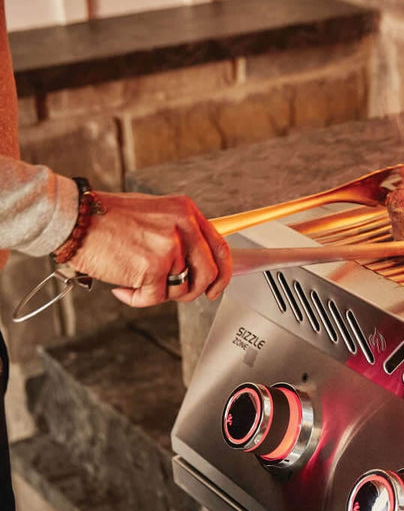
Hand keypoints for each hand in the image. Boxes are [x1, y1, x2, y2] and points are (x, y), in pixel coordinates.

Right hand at [67, 192, 231, 306]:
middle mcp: (183, 226)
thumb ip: (179, 234)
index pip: (220, 247)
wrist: (75, 218)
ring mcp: (169, 247)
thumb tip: (195, 264)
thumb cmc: (107, 218)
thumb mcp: (155, 214)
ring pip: (180, 288)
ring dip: (158, 292)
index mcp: (186, 211)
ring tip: (137, 280)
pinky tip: (122, 287)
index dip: (222, 274)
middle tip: (177, 294)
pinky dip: (137, 299)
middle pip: (208, 273)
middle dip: (194, 291)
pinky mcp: (152, 267)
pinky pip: (155, 298)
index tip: (214, 288)